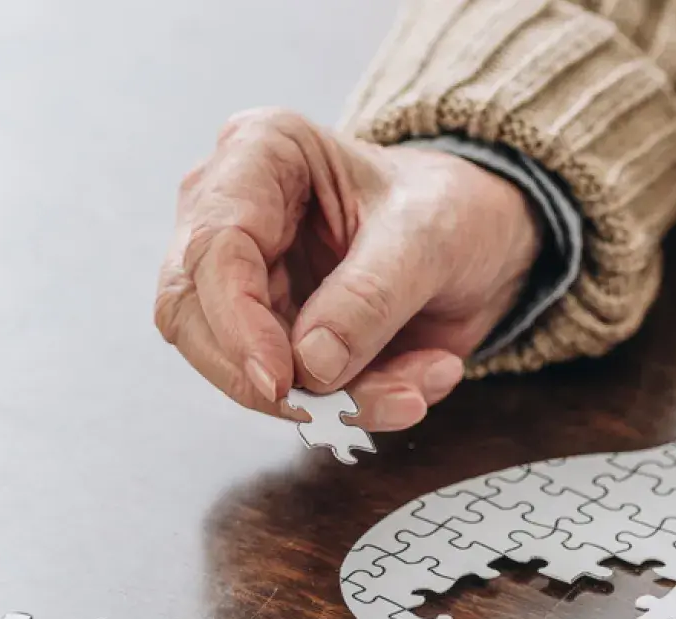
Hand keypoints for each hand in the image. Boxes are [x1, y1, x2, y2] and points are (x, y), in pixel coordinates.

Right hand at [156, 108, 539, 430]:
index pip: (213, 247)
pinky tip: (415, 384)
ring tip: (413, 392)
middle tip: (346, 410)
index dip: (237, 324)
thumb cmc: (450, 206)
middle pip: (195, 316)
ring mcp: (242, 278)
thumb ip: (370, 296)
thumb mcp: (429, 236)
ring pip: (239, 366)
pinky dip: (351, 404)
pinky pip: (287, 390)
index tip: (282, 380)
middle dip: (274, 379)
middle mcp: (231, 212)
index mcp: (259, 152)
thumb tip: (310, 363)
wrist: (481, 236)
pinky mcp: (267, 331)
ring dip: (328, 400)